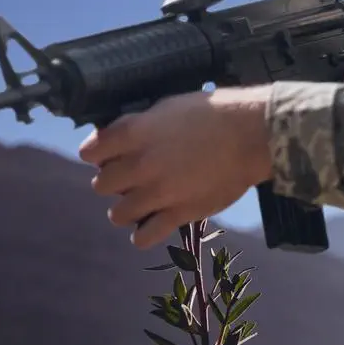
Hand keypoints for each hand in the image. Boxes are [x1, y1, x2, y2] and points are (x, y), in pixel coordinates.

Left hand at [78, 87, 274, 248]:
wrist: (253, 134)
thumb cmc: (214, 112)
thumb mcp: (170, 107)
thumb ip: (140, 125)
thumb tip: (122, 139)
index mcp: (134, 134)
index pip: (90, 151)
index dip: (99, 152)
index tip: (110, 153)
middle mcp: (139, 166)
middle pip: (101, 185)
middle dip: (115, 180)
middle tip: (133, 176)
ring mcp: (158, 193)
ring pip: (118, 214)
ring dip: (128, 207)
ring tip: (145, 200)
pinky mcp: (178, 214)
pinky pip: (143, 237)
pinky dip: (144, 232)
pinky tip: (154, 221)